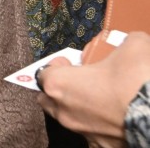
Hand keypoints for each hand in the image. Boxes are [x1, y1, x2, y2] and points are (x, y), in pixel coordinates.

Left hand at [38, 31, 149, 146]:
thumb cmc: (137, 80)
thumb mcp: (132, 45)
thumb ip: (120, 43)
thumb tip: (127, 43)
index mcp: (59, 84)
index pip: (43, 73)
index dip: (57, 65)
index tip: (70, 62)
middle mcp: (65, 111)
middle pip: (49, 99)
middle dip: (60, 89)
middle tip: (81, 81)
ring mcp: (83, 133)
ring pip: (70, 119)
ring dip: (79, 108)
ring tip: (101, 99)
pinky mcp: (103, 146)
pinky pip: (93, 136)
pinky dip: (100, 127)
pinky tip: (115, 118)